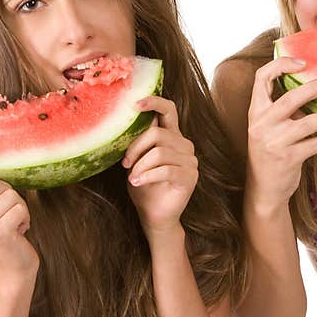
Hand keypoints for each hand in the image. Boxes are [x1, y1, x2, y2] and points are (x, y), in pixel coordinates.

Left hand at [123, 96, 197, 233]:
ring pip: (159, 153)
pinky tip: (137, 182)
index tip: (135, 104)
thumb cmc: (143, 186)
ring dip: (140, 166)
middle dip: (135, 148)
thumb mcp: (136, 160)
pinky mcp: (190, 177)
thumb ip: (138, 141)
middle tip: (125, 163)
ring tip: (133, 177)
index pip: (169, 110)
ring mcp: (190, 161)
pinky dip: (147, 176)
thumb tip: (128, 119)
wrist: (154, 214)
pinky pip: (166, 170)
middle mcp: (184, 145)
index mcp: (172, 136)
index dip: (154, 102)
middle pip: (157, 133)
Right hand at [246, 57, 316, 207]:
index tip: (303, 63)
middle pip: (289, 98)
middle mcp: (261, 124)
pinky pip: (316, 144)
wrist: (264, 189)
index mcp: (256, 111)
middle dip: (315, 87)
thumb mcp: (270, 127)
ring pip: (307, 123)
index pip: (261, 77)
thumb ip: (285, 109)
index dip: (281, 65)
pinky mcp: (288, 158)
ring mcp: (274, 142)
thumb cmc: (272, 151)